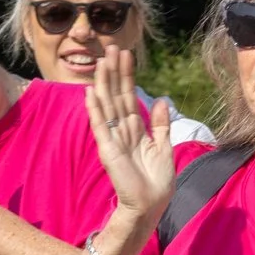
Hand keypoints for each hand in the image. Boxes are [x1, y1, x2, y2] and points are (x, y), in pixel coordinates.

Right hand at [88, 49, 177, 224]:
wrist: (150, 206)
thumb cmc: (156, 182)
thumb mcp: (164, 147)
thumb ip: (162, 124)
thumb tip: (162, 100)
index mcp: (135, 129)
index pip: (129, 96)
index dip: (127, 75)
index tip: (126, 54)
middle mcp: (122, 131)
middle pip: (116, 95)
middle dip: (115, 72)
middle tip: (112, 48)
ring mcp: (113, 139)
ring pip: (107, 106)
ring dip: (104, 84)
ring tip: (102, 62)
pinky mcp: (108, 150)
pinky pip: (100, 126)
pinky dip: (95, 110)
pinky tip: (90, 93)